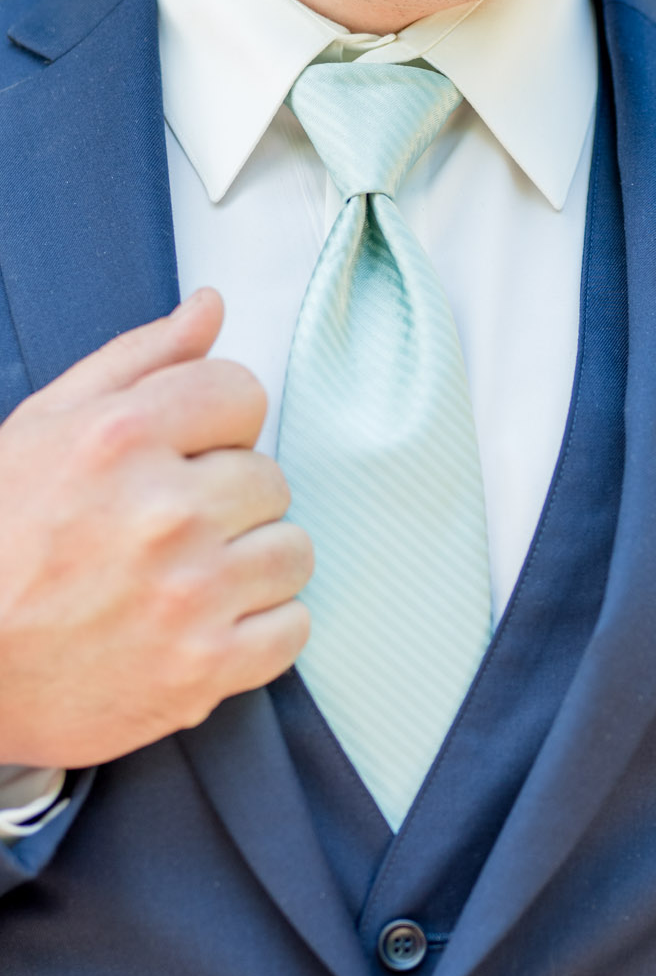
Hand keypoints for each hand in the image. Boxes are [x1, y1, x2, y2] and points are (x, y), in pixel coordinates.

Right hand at [0, 289, 312, 766]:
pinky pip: (293, 630)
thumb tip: (212, 308)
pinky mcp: (205, 668)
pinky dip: (259, 631)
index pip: (242, 393)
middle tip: (168, 530)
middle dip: (229, 499)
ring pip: (292, 551)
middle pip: (271, 477)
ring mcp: (190, 595)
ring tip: (188, 579)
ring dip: (251, 564)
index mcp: (121, 438)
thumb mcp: (43, 429)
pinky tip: (204, 626)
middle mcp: (163, 513)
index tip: (181, 458)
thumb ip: (137, 362)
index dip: (215, 427)